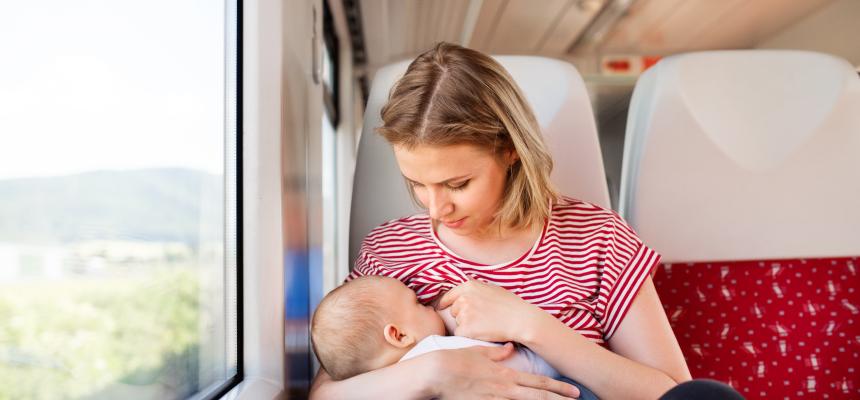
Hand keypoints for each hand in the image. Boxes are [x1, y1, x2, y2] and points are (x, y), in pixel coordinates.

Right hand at [431, 344, 579, 398]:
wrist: (436, 373)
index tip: (574, 390)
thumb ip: (497, 353)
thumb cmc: (455, 360)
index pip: (538, 383)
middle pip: (539, 398)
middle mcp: (505, 389)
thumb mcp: (479, 352)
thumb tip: (510, 349)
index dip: (558, 388)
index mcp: (506, 374)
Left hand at [438, 278, 548, 342]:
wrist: (520, 319)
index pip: (448, 296)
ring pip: (457, 323)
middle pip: (453, 311)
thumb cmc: (509, 304)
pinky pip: (460, 334)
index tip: (441, 308)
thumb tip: (462, 291)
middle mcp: (463, 298)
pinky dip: (468, 336)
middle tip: (480, 318)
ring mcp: (464, 314)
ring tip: (484, 324)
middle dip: (462, 315)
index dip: (444, 304)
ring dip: (466, 326)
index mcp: (468, 286)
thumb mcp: (490, 288)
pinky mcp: (466, 329)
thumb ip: (474, 289)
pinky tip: (482, 332)